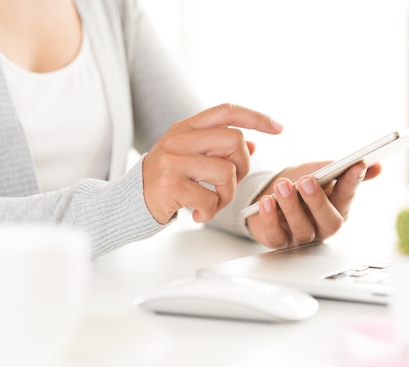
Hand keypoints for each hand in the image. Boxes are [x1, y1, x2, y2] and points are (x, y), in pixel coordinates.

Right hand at [142, 103, 282, 223]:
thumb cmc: (166, 180)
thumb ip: (218, 149)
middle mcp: (178, 139)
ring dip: (228, 194)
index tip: (279, 128)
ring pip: (227, 172)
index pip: (227, 111)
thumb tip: (253, 143)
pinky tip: (198, 213)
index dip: (256, 117)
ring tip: (213, 203)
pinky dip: (211, 211)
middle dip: (243, 167)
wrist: (128, 203)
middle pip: (235, 141)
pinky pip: (211, 198)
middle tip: (229, 184)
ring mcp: (173, 160)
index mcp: (186, 128)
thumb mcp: (190, 157)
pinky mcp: (170, 185)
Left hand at [247, 161, 381, 247]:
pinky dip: (270, 219)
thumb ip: (344, 169)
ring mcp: (301, 236)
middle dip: (318, 201)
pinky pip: (276, 236)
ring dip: (292, 206)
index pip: (348, 196)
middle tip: (308, 180)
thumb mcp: (321, 172)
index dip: (353, 182)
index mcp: (338, 208)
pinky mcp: (278, 241)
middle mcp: (323, 226)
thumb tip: (377, 167)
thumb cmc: (299, 184)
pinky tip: (266, 201)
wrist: (270, 194)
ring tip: (283, 185)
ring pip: (302, 228)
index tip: (357, 164)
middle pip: (328, 221)